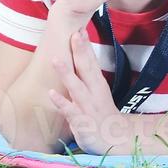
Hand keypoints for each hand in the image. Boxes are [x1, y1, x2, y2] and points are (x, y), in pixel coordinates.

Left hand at [46, 30, 122, 154]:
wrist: (115, 139)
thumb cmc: (101, 113)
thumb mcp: (97, 91)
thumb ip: (87, 75)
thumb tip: (80, 55)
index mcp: (97, 84)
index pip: (91, 61)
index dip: (85, 46)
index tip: (79, 28)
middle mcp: (94, 92)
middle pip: (87, 69)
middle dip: (80, 51)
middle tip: (74, 33)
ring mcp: (88, 106)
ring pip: (77, 87)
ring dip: (67, 73)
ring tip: (56, 59)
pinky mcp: (82, 122)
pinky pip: (70, 111)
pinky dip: (61, 102)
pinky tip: (52, 93)